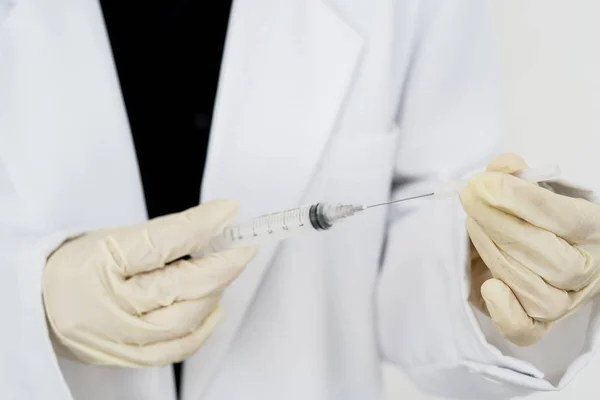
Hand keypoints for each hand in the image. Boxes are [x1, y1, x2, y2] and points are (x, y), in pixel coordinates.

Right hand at [42, 199, 256, 366]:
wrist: (41, 306)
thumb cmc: (76, 268)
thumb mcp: (113, 238)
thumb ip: (166, 235)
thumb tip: (215, 224)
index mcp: (100, 262)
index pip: (161, 241)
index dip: (201, 225)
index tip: (229, 211)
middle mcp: (110, 305)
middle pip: (180, 287)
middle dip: (221, 265)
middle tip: (241, 247)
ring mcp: (119, 337)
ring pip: (185, 320)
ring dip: (215, 292)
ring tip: (222, 273)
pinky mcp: (129, 357)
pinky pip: (178, 349)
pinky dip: (204, 326)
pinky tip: (213, 306)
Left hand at [460, 154, 599, 345]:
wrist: (524, 243)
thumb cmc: (528, 215)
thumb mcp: (526, 190)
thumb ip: (514, 176)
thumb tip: (503, 166)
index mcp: (592, 231)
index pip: (565, 219)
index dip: (522, 200)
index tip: (483, 184)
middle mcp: (586, 271)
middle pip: (551, 259)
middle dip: (501, 227)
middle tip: (470, 201)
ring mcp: (563, 301)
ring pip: (538, 294)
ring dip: (495, 256)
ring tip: (471, 227)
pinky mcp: (535, 322)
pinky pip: (526, 330)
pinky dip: (505, 312)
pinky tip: (488, 285)